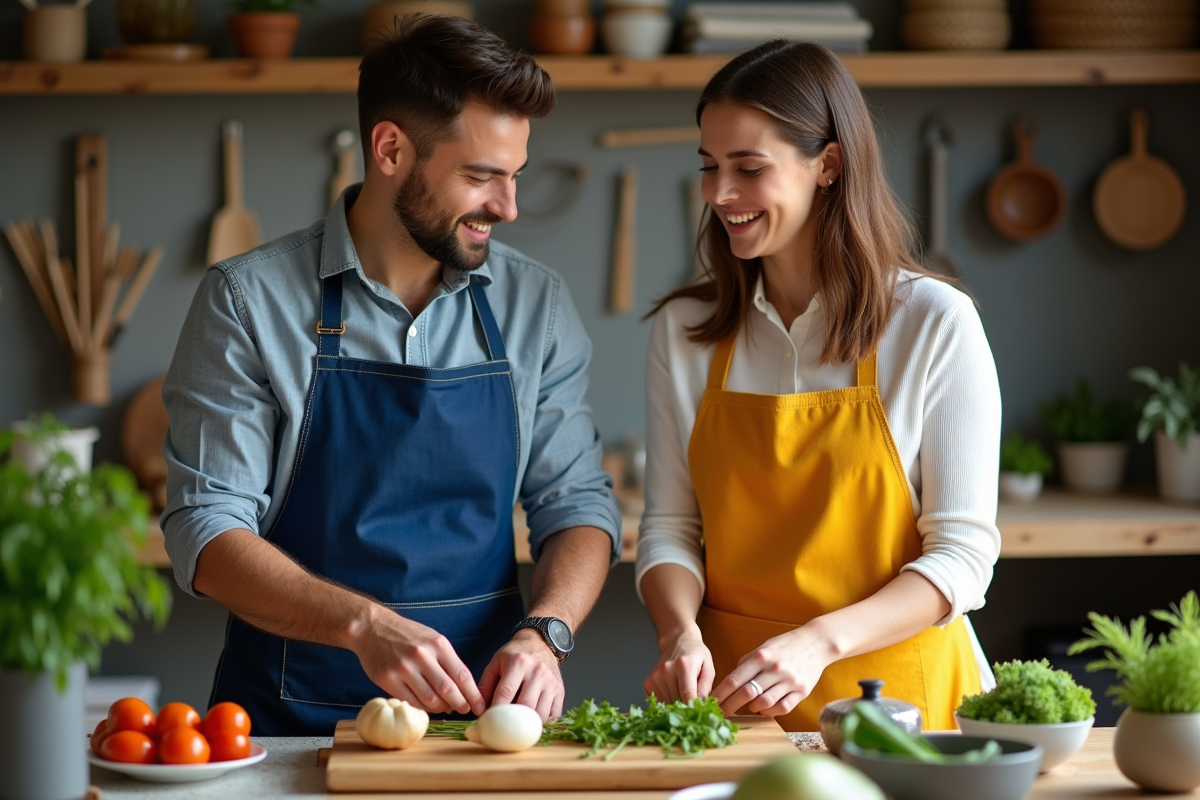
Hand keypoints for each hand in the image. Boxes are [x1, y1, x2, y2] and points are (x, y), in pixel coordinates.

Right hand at [350, 604, 485, 715]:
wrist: (372, 628)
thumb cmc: (407, 635)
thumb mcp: (432, 639)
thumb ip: (447, 661)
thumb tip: (462, 689)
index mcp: (437, 644)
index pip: (461, 674)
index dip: (473, 694)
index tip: (479, 705)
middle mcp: (421, 656)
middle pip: (448, 690)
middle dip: (460, 704)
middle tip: (465, 711)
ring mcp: (403, 668)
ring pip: (430, 699)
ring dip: (442, 708)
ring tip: (446, 708)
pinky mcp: (387, 680)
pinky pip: (411, 702)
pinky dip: (423, 708)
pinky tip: (428, 706)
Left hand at [478, 629, 563, 720]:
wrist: (540, 642)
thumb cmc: (515, 654)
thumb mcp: (496, 663)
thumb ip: (485, 685)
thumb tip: (479, 709)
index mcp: (519, 663)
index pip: (506, 693)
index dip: (496, 711)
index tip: (489, 721)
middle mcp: (537, 671)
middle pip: (525, 705)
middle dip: (512, 720)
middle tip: (503, 727)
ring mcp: (551, 682)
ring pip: (540, 714)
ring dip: (528, 724)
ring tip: (518, 726)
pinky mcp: (560, 690)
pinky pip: (553, 715)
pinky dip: (543, 723)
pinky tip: (533, 722)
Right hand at [644, 624, 714, 702]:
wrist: (677, 641)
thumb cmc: (696, 655)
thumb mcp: (708, 668)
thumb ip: (706, 687)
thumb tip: (701, 706)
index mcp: (684, 666)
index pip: (687, 695)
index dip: (694, 708)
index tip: (699, 713)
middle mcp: (667, 670)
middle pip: (677, 702)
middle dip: (686, 706)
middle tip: (693, 699)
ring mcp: (656, 676)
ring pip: (667, 704)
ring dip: (676, 704)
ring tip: (682, 691)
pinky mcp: (648, 682)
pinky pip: (658, 702)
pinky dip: (666, 701)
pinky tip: (672, 691)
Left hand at [710, 625, 833, 717]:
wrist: (816, 643)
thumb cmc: (786, 645)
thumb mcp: (764, 647)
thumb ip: (747, 662)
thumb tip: (731, 680)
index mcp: (761, 657)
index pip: (735, 679)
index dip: (721, 693)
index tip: (711, 702)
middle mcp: (775, 669)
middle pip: (746, 693)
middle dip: (730, 705)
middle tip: (721, 712)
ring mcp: (789, 681)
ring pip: (764, 702)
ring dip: (751, 707)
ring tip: (747, 706)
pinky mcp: (802, 691)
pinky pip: (782, 707)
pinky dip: (770, 711)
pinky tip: (763, 708)